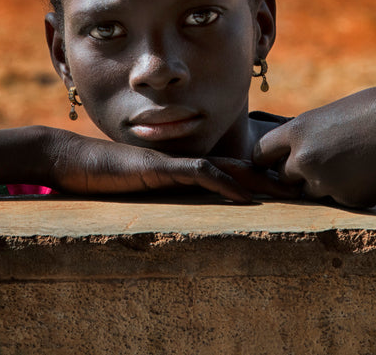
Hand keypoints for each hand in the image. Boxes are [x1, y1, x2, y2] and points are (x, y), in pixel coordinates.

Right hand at [47, 131, 296, 203]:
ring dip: (258, 180)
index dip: (259, 178)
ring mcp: (174, 162)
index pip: (230, 169)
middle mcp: (184, 160)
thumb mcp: (141, 191)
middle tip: (304, 188)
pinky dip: (225, 184)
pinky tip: (244, 196)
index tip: (288, 190)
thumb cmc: (103, 179)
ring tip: (286, 192)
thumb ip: (164, 195)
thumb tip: (188, 216)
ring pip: (226, 167)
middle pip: (237, 165)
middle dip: (270, 177)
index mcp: (183, 167)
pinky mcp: (159, 167)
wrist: (72, 161)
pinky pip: (198, 173)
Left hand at [251, 85, 375, 207]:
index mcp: (297, 131)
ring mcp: (326, 183)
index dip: (268, 159)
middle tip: (326, 158)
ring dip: (324, 183)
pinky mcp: (349, 201)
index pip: (261, 154)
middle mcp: (304, 159)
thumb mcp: (331, 115)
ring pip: (312, 192)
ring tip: (354, 161)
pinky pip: (340, 200)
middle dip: (298, 173)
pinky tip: (372, 171)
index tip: (275, 160)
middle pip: (284, 177)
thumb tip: (296, 153)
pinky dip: (351, 190)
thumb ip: (309, 136)